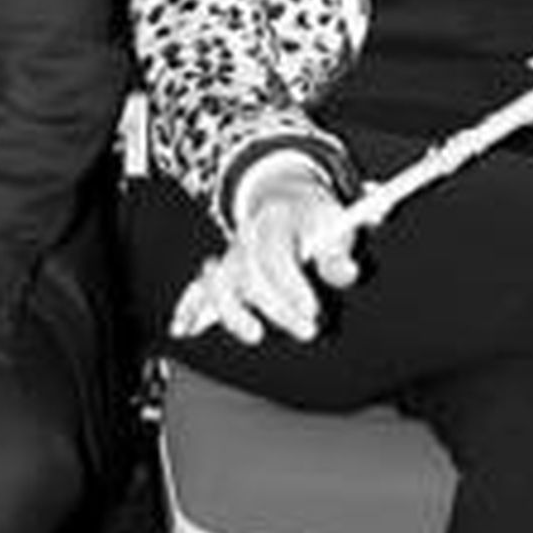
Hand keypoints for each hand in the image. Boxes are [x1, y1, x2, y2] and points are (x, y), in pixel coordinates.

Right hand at [171, 168, 359, 346]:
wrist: (287, 200)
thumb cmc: (315, 219)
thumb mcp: (336, 224)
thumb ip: (339, 252)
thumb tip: (349, 273)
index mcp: (275, 220)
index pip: (277, 255)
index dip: (293, 286)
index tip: (313, 311)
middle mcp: (246, 236)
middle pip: (251, 274)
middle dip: (278, 308)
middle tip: (309, 331)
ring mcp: (230, 254)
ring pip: (218, 282)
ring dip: (233, 311)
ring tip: (256, 333)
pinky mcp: (220, 271)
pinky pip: (197, 288)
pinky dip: (188, 306)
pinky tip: (183, 328)